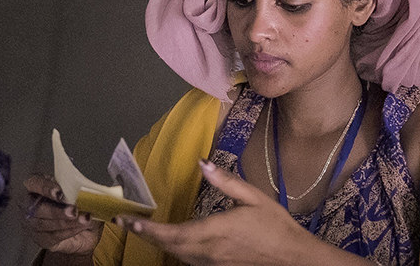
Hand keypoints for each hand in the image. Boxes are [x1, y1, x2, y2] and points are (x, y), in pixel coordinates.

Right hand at [22, 174, 102, 254]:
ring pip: (44, 224)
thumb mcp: (81, 192)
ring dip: (66, 222)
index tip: (59, 193)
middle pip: (37, 208)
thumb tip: (89, 188)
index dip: (45, 187)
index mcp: (38, 186)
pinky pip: (53, 236)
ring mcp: (33, 224)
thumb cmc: (79, 205)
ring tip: (84, 219)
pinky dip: (69, 231)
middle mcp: (30, 204)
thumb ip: (80, 188)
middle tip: (74, 210)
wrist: (86, 229)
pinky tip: (81, 227)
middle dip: (57, 210)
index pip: (34, 183)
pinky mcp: (41, 239)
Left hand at [115, 160, 369, 265]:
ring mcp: (211, 263)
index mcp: (214, 231)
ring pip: (176, 254)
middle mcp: (208, 251)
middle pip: (167, 245)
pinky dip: (174, 249)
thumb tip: (203, 163)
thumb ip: (226, 182)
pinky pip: (188, 259)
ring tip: (140, 229)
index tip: (128, 219)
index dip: (146, 228)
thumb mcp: (254, 198)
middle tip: (124, 222)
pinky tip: (170, 240)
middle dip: (143, 234)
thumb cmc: (277, 228)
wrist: (295, 260)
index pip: (171, 232)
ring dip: (157, 242)